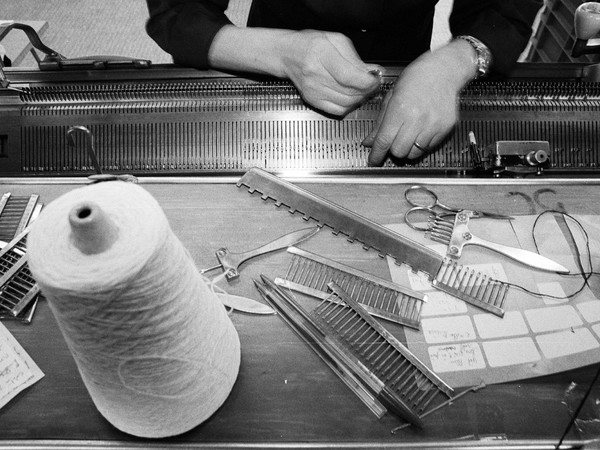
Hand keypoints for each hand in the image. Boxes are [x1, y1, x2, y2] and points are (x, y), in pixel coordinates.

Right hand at [280, 30, 381, 115]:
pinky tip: (351, 97)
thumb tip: (372, 72)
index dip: (367, 82)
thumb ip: (355, 58)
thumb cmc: (312, 44)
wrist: (289, 54)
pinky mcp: (312, 100)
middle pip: (349, 92)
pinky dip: (349, 106)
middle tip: (372, 83)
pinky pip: (337, 110)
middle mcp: (315, 73)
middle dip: (367, 90)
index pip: (349, 76)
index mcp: (322, 53)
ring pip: (346, 103)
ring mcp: (313, 90)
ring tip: (362, 89)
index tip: (375, 79)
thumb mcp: (336, 41)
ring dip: (359, 98)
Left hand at [362, 40, 477, 164]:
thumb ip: (380, 122)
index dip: (376, 154)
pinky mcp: (445, 128)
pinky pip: (429, 148)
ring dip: (407, 149)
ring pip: (414, 153)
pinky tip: (420, 131)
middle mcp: (417, 119)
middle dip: (392, 150)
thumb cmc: (416, 78)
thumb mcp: (392, 96)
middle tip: (393, 142)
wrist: (444, 70)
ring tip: (408, 135)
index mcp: (400, 109)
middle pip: (398, 151)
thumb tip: (369, 142)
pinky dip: (421, 144)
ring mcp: (433, 125)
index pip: (384, 140)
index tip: (373, 160)